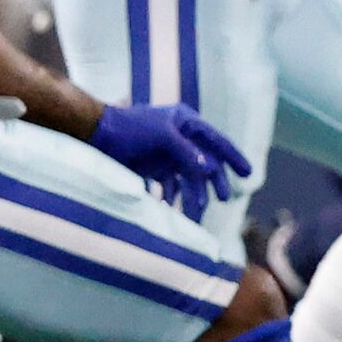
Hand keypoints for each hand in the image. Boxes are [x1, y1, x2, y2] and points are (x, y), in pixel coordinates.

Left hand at [89, 103, 250, 220]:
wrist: (94, 134)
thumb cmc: (129, 128)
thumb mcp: (162, 135)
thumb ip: (186, 152)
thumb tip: (209, 170)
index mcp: (187, 124)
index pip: (217, 141)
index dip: (233, 157)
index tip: (248, 173)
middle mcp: (180, 139)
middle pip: (205, 164)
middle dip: (213, 183)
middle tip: (221, 199)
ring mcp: (166, 155)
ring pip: (188, 180)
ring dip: (192, 197)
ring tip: (194, 217)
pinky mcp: (152, 168)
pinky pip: (168, 187)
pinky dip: (170, 199)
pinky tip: (168, 210)